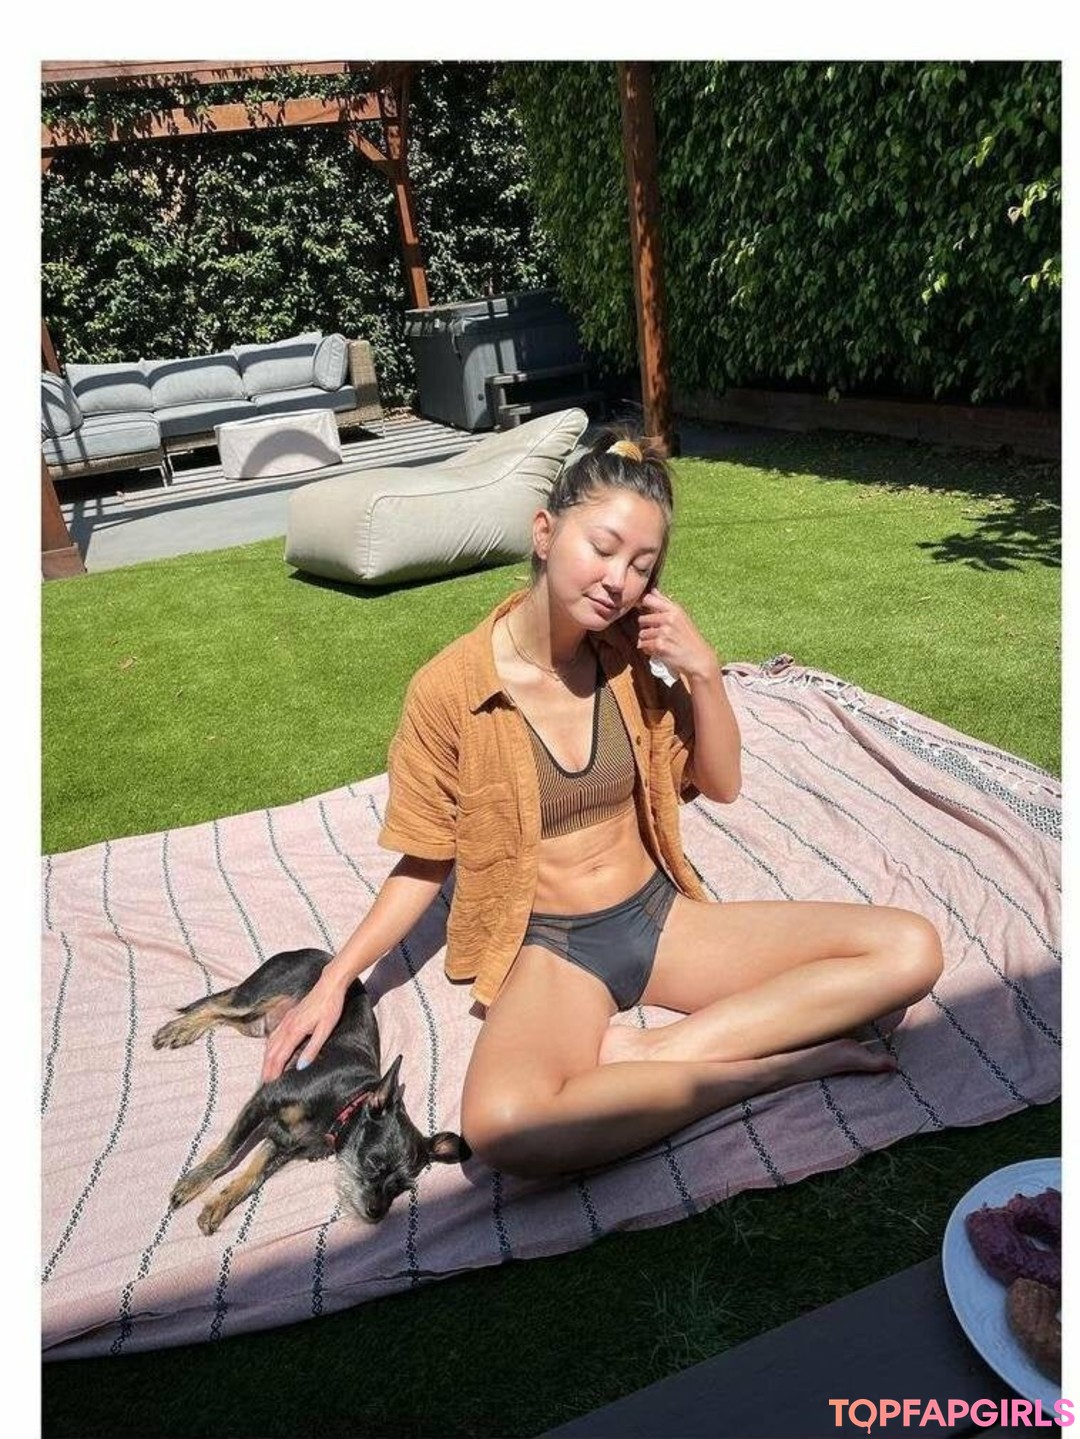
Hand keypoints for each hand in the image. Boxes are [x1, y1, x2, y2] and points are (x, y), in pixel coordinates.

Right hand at [261, 969, 348, 1083]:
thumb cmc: (330, 1007)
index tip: (269, 1083)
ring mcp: (287, 1020)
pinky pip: (274, 1034)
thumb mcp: (325, 1029)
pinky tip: (270, 1050)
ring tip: (265, 1070)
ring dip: (267, 1058)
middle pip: (272, 1050)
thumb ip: (313, 1048)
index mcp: (295, 1030)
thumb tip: (301, 1067)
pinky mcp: (289, 1016)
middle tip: (264, 1082)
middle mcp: (287, 1026)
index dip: (274, 1070)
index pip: (280, 1055)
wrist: (330, 985)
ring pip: (271, 1042)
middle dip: (267, 1067)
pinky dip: (270, 1046)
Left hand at [634, 589, 718, 683]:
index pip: (648, 599)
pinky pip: (643, 645)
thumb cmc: (688, 638)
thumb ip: (665, 603)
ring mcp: (664, 632)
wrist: (698, 659)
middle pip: (642, 619)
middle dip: (647, 628)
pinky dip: (648, 649)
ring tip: (660, 643)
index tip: (647, 614)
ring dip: (647, 640)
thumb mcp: (680, 617)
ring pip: (641, 634)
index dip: (643, 606)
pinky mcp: (660, 645)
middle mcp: (669, 618)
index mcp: (674, 609)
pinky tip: (659, 651)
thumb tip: (653, 590)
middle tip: (658, 634)